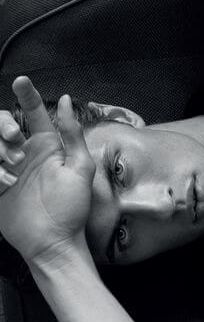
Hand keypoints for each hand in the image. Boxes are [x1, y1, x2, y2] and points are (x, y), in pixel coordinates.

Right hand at [0, 77, 95, 262]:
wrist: (53, 241)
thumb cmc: (71, 208)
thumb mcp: (79, 168)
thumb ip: (72, 134)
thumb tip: (67, 102)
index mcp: (47, 146)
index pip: (34, 113)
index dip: (26, 95)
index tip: (21, 80)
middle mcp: (25, 153)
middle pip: (3, 124)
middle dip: (4, 128)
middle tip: (16, 146)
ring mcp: (6, 168)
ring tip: (12, 176)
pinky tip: (4, 185)